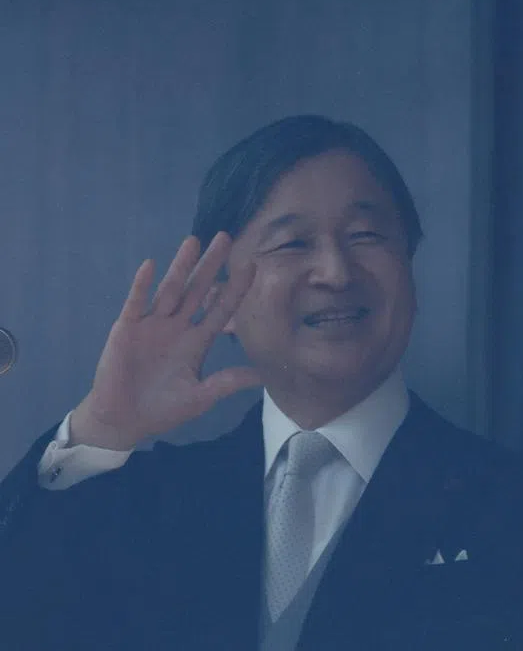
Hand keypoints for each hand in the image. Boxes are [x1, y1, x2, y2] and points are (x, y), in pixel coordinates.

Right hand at [70, 233, 261, 449]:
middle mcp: (177, 327)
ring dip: (181, 267)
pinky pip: (136, 303)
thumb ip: (227, 382)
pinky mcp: (127, 330)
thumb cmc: (163, 409)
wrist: (123, 421)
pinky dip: (142, 286)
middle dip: (212, 265)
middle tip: (226, 237)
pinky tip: (150, 265)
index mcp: (197, 341)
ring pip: (170, 290)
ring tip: (193, 241)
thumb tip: (262, 376)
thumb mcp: (201, 397)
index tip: (253, 266)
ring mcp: (152, 325)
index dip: (236, 289)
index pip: (221, 310)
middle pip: (198, 290)